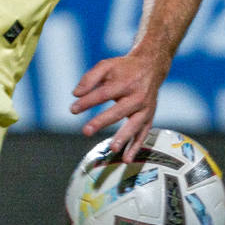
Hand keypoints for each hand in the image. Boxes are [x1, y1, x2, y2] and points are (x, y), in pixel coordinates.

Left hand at [71, 46, 169, 161]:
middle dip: (101, 121)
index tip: (73, 109)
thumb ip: (90, 78)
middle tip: (86, 131)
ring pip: (134, 125)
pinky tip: (126, 158)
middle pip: (118, 111)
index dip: (88, 101)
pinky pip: (143, 134)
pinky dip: (136, 147)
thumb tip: (76, 94)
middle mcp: (137, 96)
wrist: (150, 67)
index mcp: (125, 82)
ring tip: (112, 148)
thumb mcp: (106, 65)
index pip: (104, 94)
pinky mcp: (149, 117)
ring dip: (124, 138)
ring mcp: (145, 109)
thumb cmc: (124, 68)